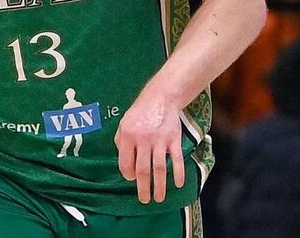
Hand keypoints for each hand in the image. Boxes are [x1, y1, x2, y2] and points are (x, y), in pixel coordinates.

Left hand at [115, 89, 185, 203]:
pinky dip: (178, 173)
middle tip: (144, 200)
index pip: (126, 163)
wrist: (160, 98)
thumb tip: (125, 166)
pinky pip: (177, 159)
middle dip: (143, 188)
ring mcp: (160, 140)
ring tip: (159, 198)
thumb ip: (120, 143)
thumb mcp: (124, 124)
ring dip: (160, 186)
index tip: (132, 180)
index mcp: (128, 136)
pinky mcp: (174, 139)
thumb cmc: (140, 113)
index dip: (128, 175)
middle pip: (143, 170)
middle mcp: (143, 139)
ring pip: (159, 168)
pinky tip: (178, 184)